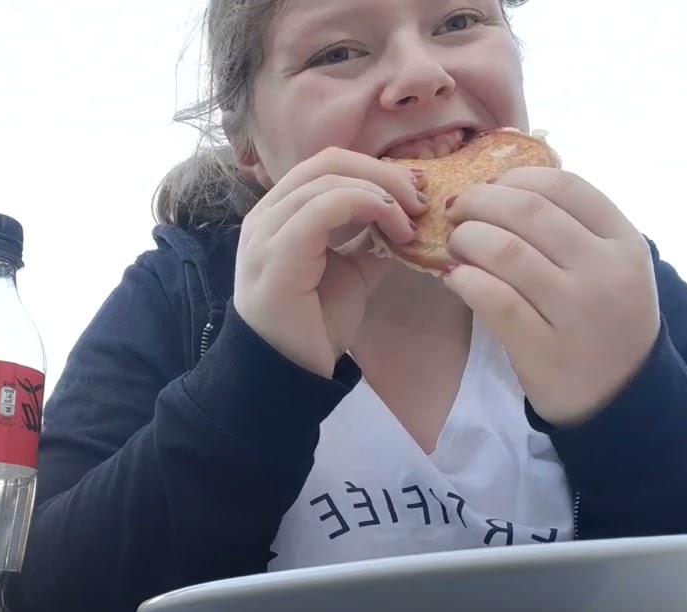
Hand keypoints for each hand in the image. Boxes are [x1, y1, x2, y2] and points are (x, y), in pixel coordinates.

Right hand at [233, 147, 426, 376]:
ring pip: (327, 180)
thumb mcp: (352, 271)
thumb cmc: (315, 326)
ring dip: (381, 192)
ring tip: (411, 221)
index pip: (326, 165)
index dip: (374, 168)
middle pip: (327, 162)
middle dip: (382, 174)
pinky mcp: (276, 254)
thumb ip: (369, 239)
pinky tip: (393, 230)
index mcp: (280, 214)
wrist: (291, 373)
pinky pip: (323, 208)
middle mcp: (266, 215)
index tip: (415, 190)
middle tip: (420, 198)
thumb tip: (404, 217)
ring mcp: (266, 232)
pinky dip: (366, 206)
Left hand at [441, 168, 660, 425]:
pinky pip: (494, 300)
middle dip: (479, 202)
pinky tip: (456, 278)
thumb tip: (501, 189)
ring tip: (455, 244)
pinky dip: (466, 280)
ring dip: (467, 238)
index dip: (515, 178)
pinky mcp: (544, 348)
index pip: (564, 185)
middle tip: (457, 212)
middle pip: (528, 210)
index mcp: (624, 241)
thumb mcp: (613, 267)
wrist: (622, 399)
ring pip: (506, 250)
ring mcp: (576, 312)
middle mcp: (604, 271)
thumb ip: (574, 228)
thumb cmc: (606, 322)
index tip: (489, 187)